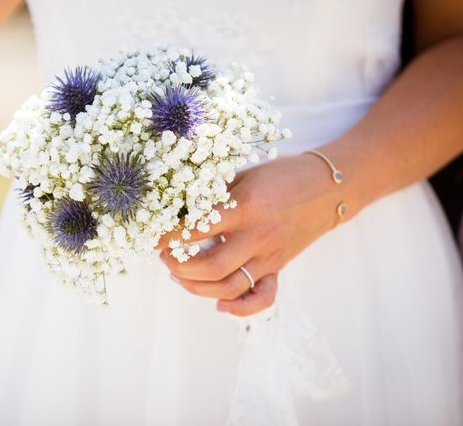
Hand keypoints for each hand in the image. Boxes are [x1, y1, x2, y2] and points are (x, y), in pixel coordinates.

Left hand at [156, 152, 342, 315]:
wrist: (330, 187)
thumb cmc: (283, 174)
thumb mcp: (244, 175)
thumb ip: (214, 193)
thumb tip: (178, 207)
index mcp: (244, 208)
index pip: (195, 229)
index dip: (167, 236)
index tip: (152, 236)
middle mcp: (256, 237)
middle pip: (208, 266)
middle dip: (177, 265)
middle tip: (164, 256)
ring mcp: (269, 256)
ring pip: (228, 287)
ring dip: (197, 287)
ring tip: (179, 275)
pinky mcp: (278, 267)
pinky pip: (261, 298)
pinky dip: (239, 308)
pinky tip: (219, 305)